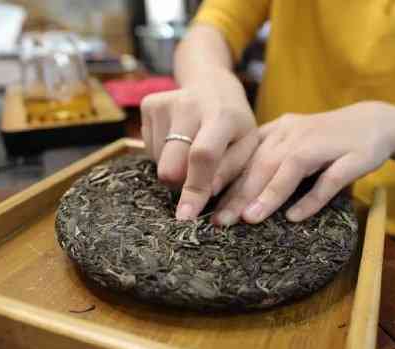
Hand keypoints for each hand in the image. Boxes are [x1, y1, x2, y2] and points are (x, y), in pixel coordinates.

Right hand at [140, 69, 257, 219]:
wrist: (212, 85)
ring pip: (158, 161)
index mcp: (222, 116)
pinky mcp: (148, 104)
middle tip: (196, 176)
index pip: (202, 156)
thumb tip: (208, 193)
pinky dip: (163, 154)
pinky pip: (148, 149)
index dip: (194, 188)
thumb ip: (231, 171)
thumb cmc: (234, 125)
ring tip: (190, 148)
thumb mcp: (246, 146)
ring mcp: (166, 102)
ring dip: (174, 166)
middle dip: (180, 183)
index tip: (186, 215)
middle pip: (171, 164)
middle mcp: (190, 105)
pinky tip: (178, 139)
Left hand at [212, 101, 394, 225]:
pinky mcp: (351, 157)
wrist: (376, 122)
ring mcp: (324, 144)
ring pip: (290, 168)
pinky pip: (329, 179)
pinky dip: (312, 198)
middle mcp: (296, 134)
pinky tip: (295, 217)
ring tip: (249, 219)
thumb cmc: (324, 139)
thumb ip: (264, 159)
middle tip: (218, 220)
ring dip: (268, 194)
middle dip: (238, 193)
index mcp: (278, 131)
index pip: (245, 153)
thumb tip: (226, 190)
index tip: (201, 196)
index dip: (222, 174)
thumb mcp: (290, 142)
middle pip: (262, 163)